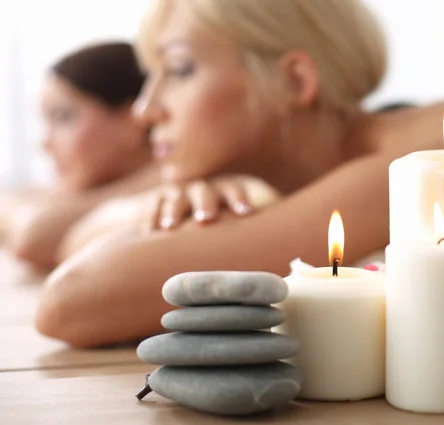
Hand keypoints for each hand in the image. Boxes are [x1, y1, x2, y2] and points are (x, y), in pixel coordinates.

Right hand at [149, 175, 280, 230]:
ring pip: (176, 197)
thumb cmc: (216, 228)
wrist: (173, 218)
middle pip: (205, 190)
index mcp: (225, 193)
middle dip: (206, 202)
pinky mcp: (155, 201)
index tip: (246, 212)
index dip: (239, 198)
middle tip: (206, 219)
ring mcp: (178, 194)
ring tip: (170, 227)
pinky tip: (149, 232)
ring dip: (174, 210)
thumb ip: (248, 235)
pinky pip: (152, 206)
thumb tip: (278, 255)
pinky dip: (150, 218)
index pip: (234, 189)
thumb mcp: (231, 227)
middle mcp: (202, 191)